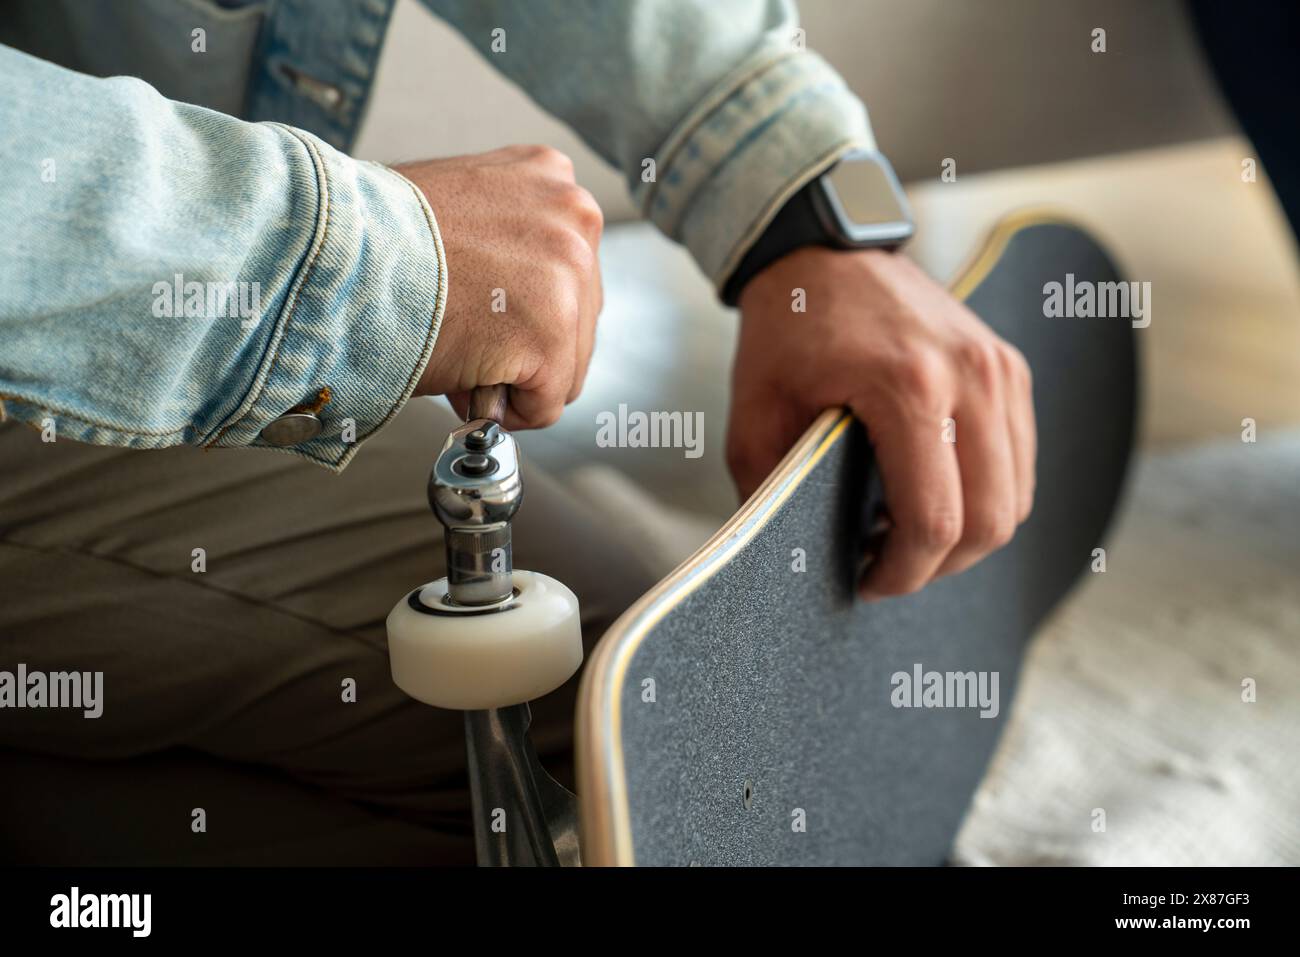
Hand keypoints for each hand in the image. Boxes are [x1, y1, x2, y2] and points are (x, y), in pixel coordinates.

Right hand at [395, 145, 603, 428]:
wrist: (336, 254)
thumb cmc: (374, 237)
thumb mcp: (460, 206)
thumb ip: (505, 241)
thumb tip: (515, 302)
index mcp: (551, 178)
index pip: (566, 272)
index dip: (518, 309)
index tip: (477, 312)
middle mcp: (575, 217)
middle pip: (576, 321)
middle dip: (521, 346)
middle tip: (460, 336)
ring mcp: (571, 274)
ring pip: (565, 368)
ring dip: (511, 376)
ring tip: (456, 347)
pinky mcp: (554, 333)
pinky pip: (543, 405)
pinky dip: (500, 410)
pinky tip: (461, 374)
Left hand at [728, 246, 1035, 599]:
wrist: (822, 252)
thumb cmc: (787, 330)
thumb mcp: (755, 416)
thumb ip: (771, 495)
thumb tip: (790, 565)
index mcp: (908, 387)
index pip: (935, 521)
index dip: (904, 572)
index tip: (867, 581)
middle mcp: (971, 376)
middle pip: (992, 521)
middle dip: (941, 566)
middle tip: (888, 568)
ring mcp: (1000, 369)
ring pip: (1016, 497)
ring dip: (968, 535)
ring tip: (905, 532)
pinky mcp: (1010, 368)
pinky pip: (1019, 461)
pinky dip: (986, 496)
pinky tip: (932, 494)